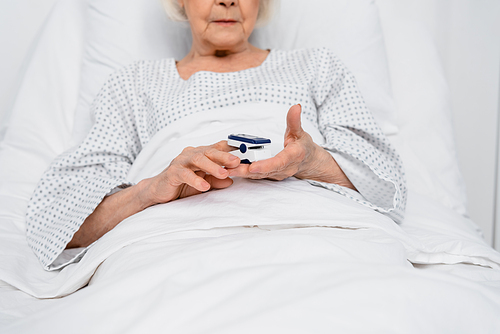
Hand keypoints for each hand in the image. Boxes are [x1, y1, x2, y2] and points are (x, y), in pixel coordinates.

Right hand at [142, 141, 239, 205]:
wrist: (159, 191)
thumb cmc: (182, 184)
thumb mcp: (204, 183)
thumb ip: (217, 180)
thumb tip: (231, 180)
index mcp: (201, 154)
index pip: (217, 148)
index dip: (231, 149)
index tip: (245, 152)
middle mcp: (191, 154)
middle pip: (209, 151)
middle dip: (224, 156)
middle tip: (237, 161)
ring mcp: (181, 162)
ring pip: (198, 159)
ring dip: (212, 166)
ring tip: (224, 174)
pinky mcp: (172, 172)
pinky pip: (185, 174)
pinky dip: (195, 180)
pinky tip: (204, 186)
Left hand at [228, 104, 355, 188]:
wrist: (308, 162)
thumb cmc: (303, 147)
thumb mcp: (300, 132)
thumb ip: (294, 121)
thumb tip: (295, 107)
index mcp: (293, 157)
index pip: (278, 162)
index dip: (265, 165)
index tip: (252, 167)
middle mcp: (284, 169)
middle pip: (263, 171)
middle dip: (246, 171)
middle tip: (229, 169)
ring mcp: (276, 174)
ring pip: (258, 175)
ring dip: (241, 173)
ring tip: (225, 170)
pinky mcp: (270, 176)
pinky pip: (256, 176)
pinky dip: (243, 173)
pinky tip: (230, 170)